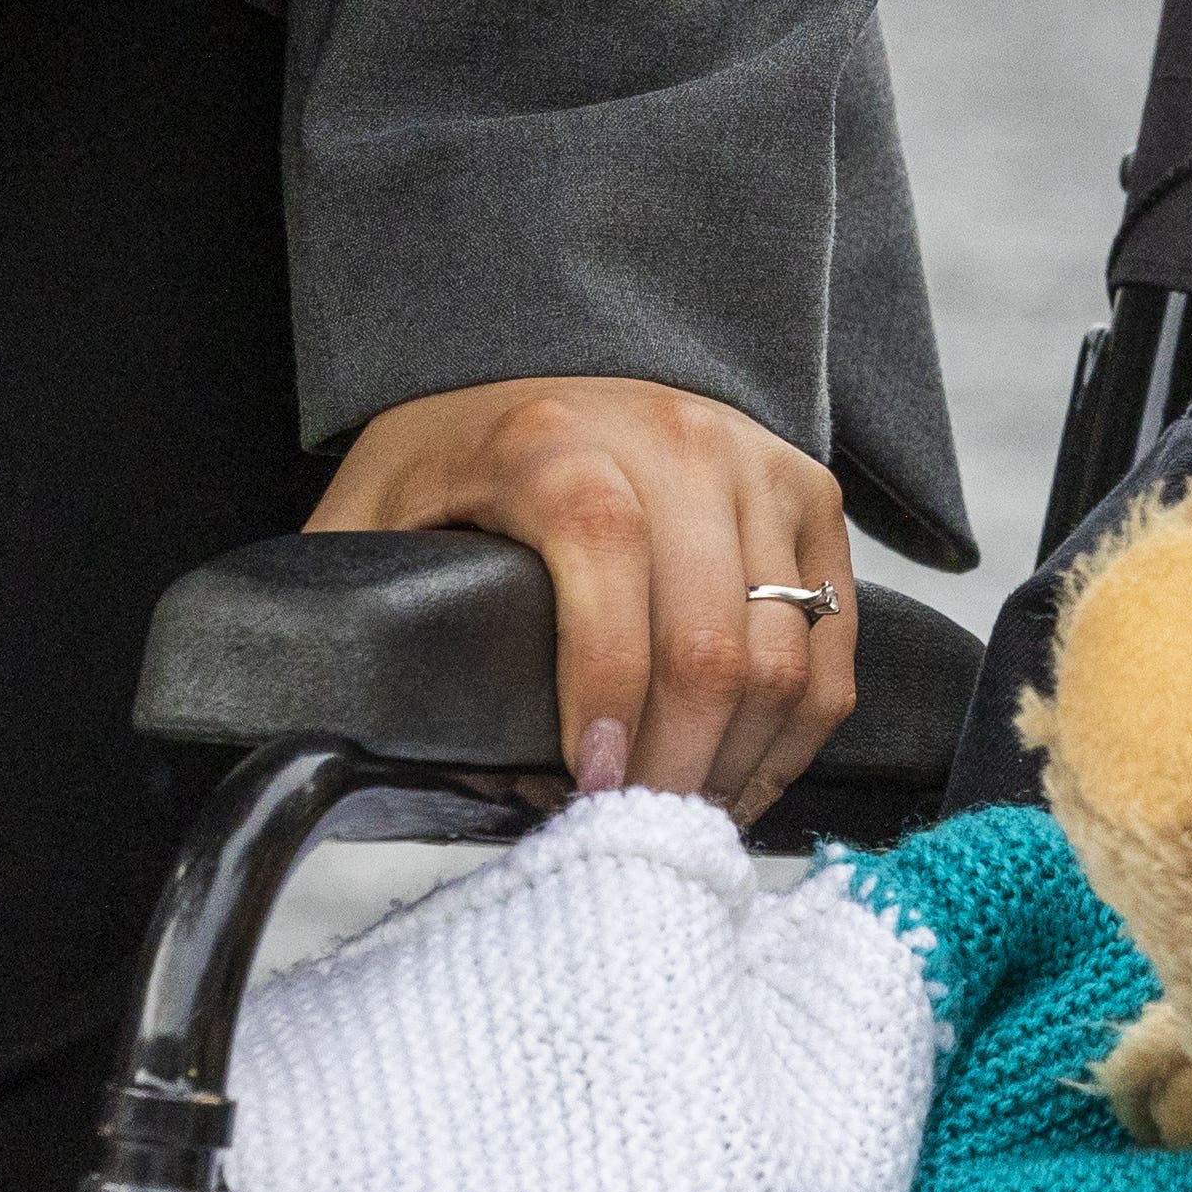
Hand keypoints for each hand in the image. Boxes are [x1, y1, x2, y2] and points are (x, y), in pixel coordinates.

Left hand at [315, 378, 858, 821]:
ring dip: (736, 764)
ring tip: (675, 813)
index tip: (589, 782)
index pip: (605, 552)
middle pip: (709, 632)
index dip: (606, 684)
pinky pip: (832, 645)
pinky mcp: (809, 493)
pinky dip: (794, 734)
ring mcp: (755, 462)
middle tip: (628, 828)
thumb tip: (387, 747)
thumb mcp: (373, 514)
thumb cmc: (456, 461)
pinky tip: (736, 776)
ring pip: (783, 654)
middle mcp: (673, 436)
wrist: (547, 363)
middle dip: (673, 764)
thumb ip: (359, 613)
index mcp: (552, 436)